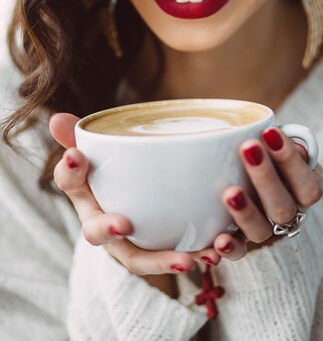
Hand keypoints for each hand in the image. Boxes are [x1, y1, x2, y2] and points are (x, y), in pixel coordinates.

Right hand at [49, 113, 247, 273]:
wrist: (136, 209)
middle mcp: (102, 224)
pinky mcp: (156, 254)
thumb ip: (83, 135)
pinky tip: (212, 251)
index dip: (69, 170)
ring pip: (138, 258)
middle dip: (107, 228)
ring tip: (186, 258)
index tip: (77, 155)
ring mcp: (127, 245)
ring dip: (161, 260)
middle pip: (96, 232)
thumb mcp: (99, 153)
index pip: (69, 181)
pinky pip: (169, 261)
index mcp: (86, 194)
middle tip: (123, 224)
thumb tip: (56, 117)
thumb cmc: (113, 176)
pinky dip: (190, 257)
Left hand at [218, 127, 322, 253]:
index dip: (290, 160)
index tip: (270, 131)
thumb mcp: (277, 141)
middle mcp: (290, 213)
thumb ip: (281, 139)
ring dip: (246, 213)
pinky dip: (229, 248)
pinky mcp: (242, 240)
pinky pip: (239, 251)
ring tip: (230, 192)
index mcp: (306, 188)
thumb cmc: (266, 147)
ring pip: (261, 231)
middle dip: (265, 177)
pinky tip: (218, 240)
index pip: (308, 184)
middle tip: (248, 148)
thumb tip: (283, 137)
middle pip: (283, 207)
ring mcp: (267, 229)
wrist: (247, 169)